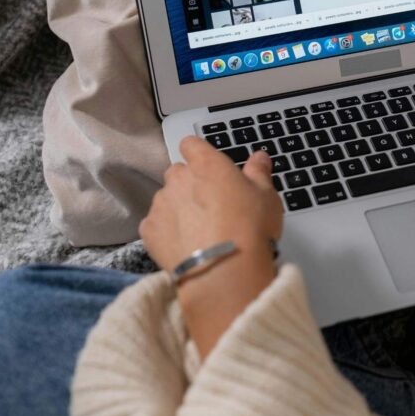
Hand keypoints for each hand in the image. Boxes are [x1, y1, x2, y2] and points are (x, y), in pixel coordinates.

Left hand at [140, 136, 283, 357]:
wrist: (224, 271)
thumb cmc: (250, 227)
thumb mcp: (266, 196)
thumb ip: (259, 172)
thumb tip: (259, 157)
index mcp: (207, 164)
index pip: (191, 144)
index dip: (198, 154)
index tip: (208, 167)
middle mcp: (179, 179)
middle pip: (178, 173)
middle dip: (190, 184)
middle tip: (212, 205)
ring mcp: (160, 204)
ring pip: (166, 199)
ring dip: (178, 208)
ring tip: (199, 230)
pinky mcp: (148, 231)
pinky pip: (155, 225)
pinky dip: (166, 232)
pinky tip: (185, 245)